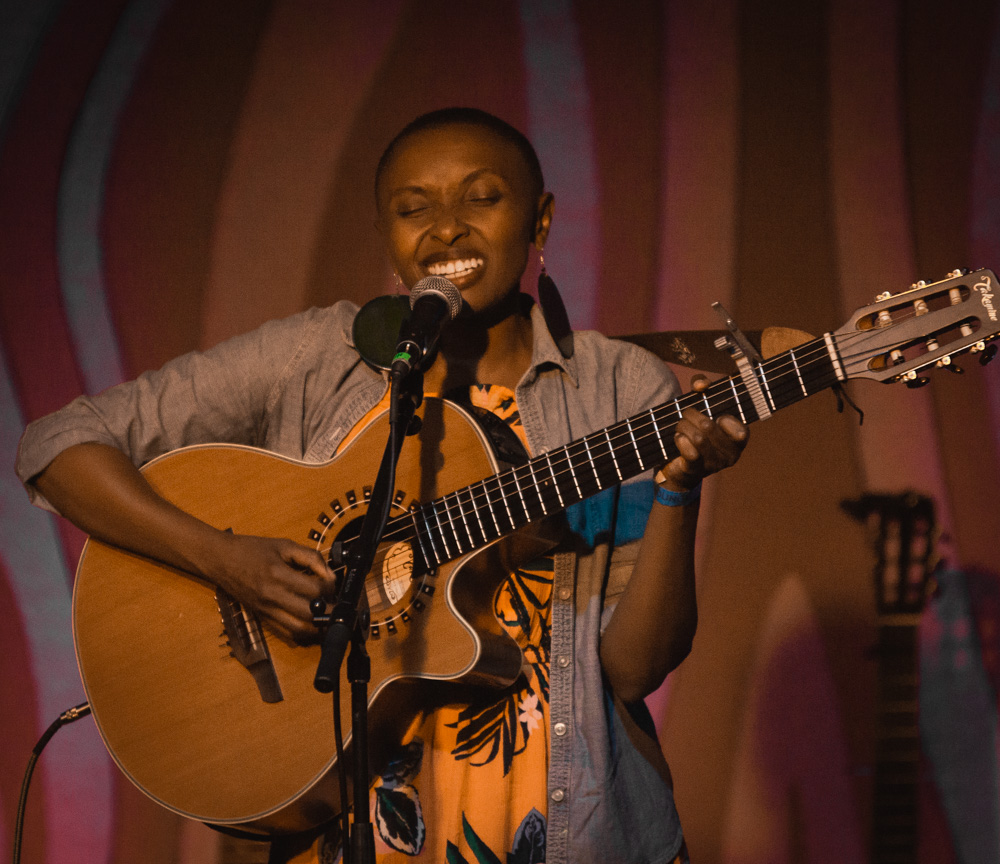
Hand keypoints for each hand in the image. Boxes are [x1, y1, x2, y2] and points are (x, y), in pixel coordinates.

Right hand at [207, 533, 336, 643]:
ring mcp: (266, 610)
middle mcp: (272, 596)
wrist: (220, 560)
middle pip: (310, 615)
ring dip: (317, 626)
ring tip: (325, 615)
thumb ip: (310, 557)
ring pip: (299, 629)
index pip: (314, 590)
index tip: (332, 582)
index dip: (330, 587)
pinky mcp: (262, 617)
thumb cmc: (252, 550)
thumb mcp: (284, 545)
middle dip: (328, 611)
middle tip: (334, 603)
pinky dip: (302, 631)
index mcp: (278, 574)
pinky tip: (310, 621)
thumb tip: (330, 574)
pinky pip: (286, 633)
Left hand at [658, 376, 748, 491]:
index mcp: (739, 440)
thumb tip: (701, 386)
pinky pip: (690, 453)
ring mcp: (714, 465)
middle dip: (691, 415)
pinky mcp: (696, 470)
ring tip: (680, 426)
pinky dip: (680, 440)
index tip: (716, 417)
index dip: (726, 420)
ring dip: (683, 427)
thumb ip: (703, 384)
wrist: (679, 462)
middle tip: (686, 415)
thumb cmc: (695, 428)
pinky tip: (678, 438)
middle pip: (709, 427)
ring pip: (697, 438)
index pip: (741, 431)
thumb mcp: (702, 403)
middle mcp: (731, 455)